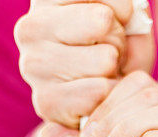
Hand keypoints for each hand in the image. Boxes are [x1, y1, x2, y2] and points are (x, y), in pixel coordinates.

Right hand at [15, 0, 154, 129]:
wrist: (106, 104)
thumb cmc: (117, 54)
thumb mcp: (126, 22)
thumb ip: (127, 11)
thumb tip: (123, 15)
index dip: (122, 11)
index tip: (114, 23)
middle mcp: (30, 27)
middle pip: (103, 21)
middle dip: (118, 41)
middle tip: (109, 54)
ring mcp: (32, 65)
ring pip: (104, 59)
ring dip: (114, 71)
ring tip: (103, 75)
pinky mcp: (45, 101)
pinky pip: (100, 91)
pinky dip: (110, 96)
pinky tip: (98, 96)